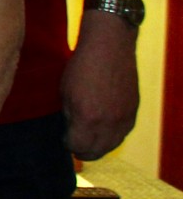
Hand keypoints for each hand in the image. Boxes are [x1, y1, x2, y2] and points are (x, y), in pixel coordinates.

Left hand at [61, 22, 138, 159]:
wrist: (110, 47)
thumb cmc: (82, 66)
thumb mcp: (65, 92)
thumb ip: (69, 116)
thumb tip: (70, 130)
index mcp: (88, 118)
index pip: (77, 146)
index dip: (68, 144)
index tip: (64, 139)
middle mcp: (109, 123)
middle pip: (96, 151)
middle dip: (83, 151)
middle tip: (74, 145)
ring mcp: (124, 118)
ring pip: (112, 145)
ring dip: (99, 146)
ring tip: (88, 140)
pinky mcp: (134, 111)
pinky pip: (123, 133)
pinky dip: (112, 136)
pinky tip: (104, 131)